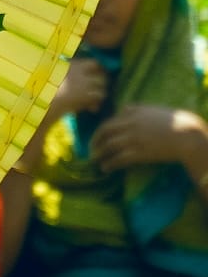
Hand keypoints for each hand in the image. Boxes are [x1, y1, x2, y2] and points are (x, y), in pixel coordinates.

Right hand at [17, 56, 112, 169]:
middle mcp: (79, 71)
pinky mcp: (85, 95)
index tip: (92, 80)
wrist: (39, 102)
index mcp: (70, 64)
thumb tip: (67, 81)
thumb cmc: (39, 92)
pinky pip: (98, 97)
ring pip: (101, 86)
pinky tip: (89, 109)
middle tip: (95, 92)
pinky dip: (96, 104)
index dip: (96, 71)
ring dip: (98, 95)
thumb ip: (60, 76)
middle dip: (101, 82)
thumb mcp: (49, 79)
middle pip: (101, 72)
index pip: (93, 63)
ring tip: (91, 104)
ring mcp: (83, 82)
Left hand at [89, 105, 207, 178]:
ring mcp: (133, 139)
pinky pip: (119, 159)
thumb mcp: (151, 109)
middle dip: (94, 143)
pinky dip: (109, 164)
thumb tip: (122, 109)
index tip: (96, 139)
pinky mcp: (139, 153)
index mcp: (132, 113)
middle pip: (104, 133)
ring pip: (109, 147)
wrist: (186, 134)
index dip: (99, 132)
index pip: (108, 122)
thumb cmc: (172, 121)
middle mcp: (129, 125)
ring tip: (95, 161)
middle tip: (90, 151)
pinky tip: (106, 168)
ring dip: (99, 155)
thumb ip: (135, 108)